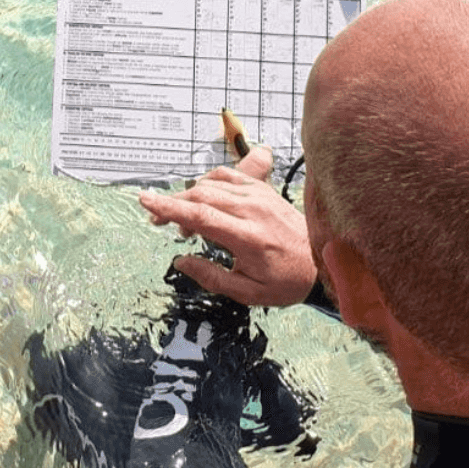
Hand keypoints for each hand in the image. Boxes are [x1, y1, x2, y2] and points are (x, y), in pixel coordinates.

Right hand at [137, 144, 316, 305]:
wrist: (322, 263)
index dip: (169, 207)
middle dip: (172, 204)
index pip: (200, 214)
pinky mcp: (263, 189)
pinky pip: (228, 174)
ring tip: (182, 221)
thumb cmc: (287, 281)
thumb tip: (181, 261)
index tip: (146, 202)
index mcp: (248, 237)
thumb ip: (211, 277)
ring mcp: (259, 195)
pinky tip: (203, 198)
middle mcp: (253, 209)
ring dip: (188, 196)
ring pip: (212, 183)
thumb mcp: (248, 293)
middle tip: (158, 222)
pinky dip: (208, 182)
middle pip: (200, 194)